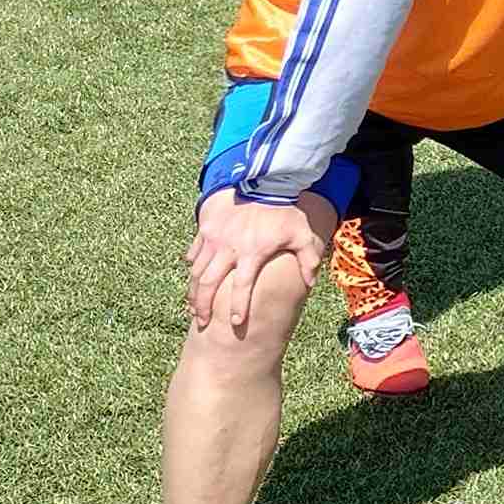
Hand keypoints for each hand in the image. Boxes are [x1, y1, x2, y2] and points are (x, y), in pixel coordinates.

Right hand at [186, 191, 331, 331]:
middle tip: (201, 321)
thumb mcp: (301, 234)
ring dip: (193, 290)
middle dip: (202, 305)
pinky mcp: (205, 227)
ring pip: (196, 270)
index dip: (239, 307)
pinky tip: (193, 274)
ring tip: (193, 305)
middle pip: (208, 283)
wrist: (264, 180)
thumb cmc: (285, 209)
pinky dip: (192, 264)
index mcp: (251, 254)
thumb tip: (311, 282)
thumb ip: (307, 259)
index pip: (242, 287)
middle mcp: (228, 249)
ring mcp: (213, 238)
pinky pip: (194, 250)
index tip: (236, 323)